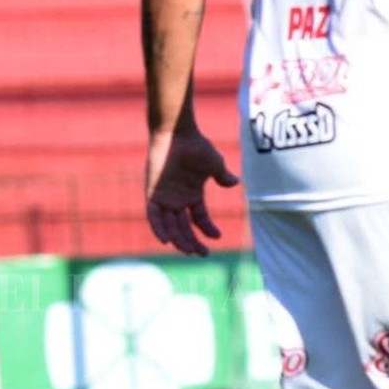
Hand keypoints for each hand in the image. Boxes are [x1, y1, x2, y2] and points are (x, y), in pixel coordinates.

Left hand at [144, 130, 239, 256]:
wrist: (178, 134)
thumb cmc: (196, 146)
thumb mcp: (214, 165)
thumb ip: (222, 176)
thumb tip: (235, 183)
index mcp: (191, 194)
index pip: (198, 218)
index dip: (207, 229)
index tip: (217, 237)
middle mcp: (177, 199)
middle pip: (183, 227)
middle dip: (192, 242)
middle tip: (203, 254)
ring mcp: (165, 197)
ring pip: (170, 226)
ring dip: (178, 240)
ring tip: (188, 251)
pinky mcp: (153, 193)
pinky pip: (153, 216)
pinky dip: (158, 228)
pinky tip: (166, 241)